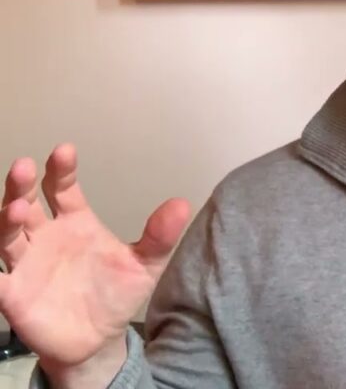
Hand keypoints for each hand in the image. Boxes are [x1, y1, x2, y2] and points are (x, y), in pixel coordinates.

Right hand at [0, 144, 189, 384]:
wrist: (99, 340)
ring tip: (17, 208)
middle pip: (26, 203)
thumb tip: (182, 204)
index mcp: (75, 223)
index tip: (64, 151)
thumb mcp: (145, 265)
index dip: (61, 170)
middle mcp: (45, 237)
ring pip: (7, 235)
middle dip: (22, 186)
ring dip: (7, 220)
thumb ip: (159, 236)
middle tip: (24, 167)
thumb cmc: (116, 294)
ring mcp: (25, 264)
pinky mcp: (12, 294)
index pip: (62, 189)